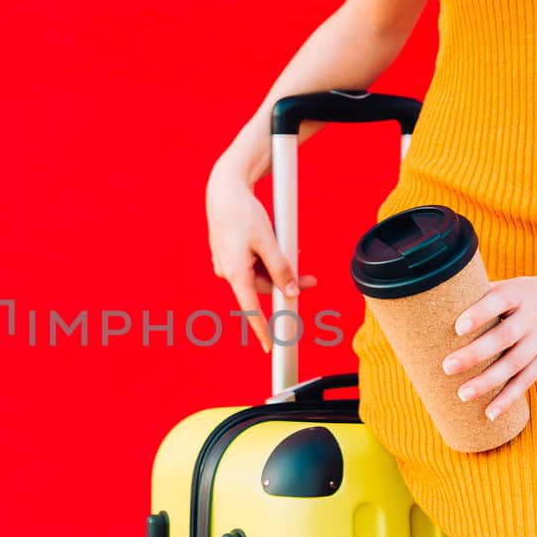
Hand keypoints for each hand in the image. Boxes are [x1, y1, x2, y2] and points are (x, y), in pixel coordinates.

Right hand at [205, 166, 317, 352]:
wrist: (224, 189)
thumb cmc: (243, 213)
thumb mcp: (268, 241)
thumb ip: (281, 268)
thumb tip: (292, 291)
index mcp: (235, 273)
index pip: (251, 310)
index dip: (263, 330)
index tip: (271, 347)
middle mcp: (227, 271)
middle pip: (261, 288)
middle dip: (286, 283)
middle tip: (312, 279)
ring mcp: (226, 261)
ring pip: (257, 274)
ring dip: (277, 267)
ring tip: (295, 250)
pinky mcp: (228, 252)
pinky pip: (251, 262)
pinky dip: (265, 258)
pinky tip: (276, 244)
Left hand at [439, 274, 536, 420]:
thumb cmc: (525, 293)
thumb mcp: (509, 285)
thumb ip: (479, 294)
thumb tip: (432, 302)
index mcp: (518, 293)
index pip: (498, 301)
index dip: (478, 314)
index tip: (457, 328)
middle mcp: (532, 316)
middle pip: (504, 337)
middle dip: (476, 354)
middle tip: (447, 367)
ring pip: (515, 363)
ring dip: (489, 382)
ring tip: (462, 395)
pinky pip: (527, 380)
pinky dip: (509, 398)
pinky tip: (490, 413)